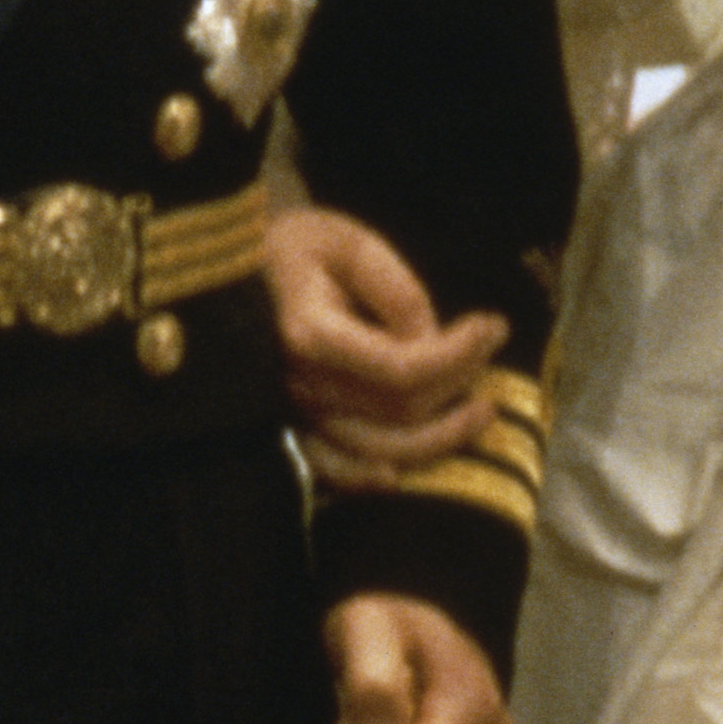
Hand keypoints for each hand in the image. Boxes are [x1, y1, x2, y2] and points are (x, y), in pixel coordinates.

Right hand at [269, 201, 506, 482]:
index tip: (494, 325)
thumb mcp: (347, 243)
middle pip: (399, 410)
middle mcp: (300, 385)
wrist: (228, 273)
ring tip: (480, 413)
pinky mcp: (289, 427)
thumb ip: (396, 291)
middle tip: (492, 351)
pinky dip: (366, 481)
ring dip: (438, 439)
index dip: (459, 355)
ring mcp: (293, 414)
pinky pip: (332, 472)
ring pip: (378, 451)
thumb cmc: (291, 249)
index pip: (404, 369)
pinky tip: (400, 475)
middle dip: (459, 382)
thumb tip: (431, 341)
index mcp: (311, 336)